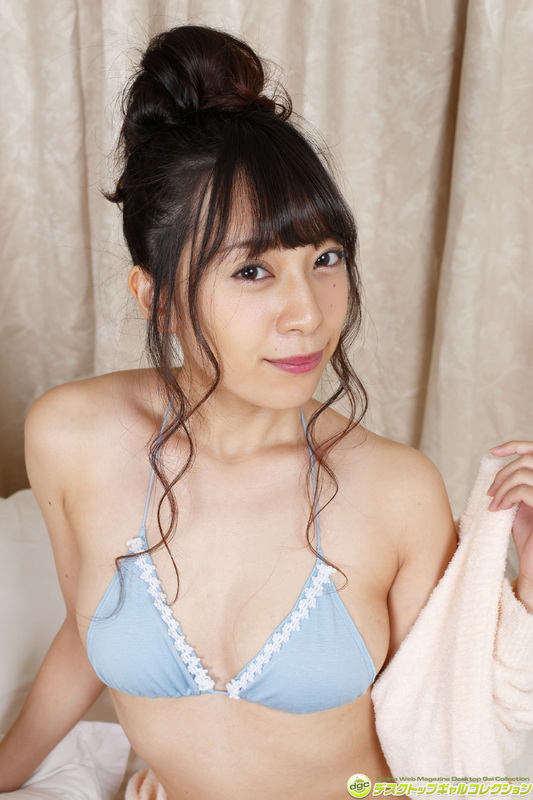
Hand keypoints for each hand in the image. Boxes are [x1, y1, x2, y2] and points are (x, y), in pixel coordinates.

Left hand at [488, 441, 532, 609]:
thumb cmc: (530, 538)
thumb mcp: (521, 506)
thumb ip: (516, 487)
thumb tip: (501, 471)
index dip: (515, 445)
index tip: (494, 451)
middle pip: (526, 460)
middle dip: (502, 473)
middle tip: (490, 491)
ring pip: (523, 474)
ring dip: (502, 487)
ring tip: (494, 503)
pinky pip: (523, 491)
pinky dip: (506, 497)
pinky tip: (499, 509)